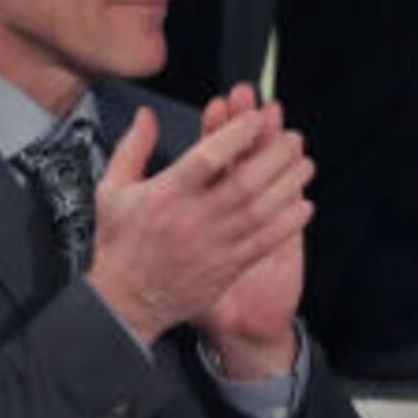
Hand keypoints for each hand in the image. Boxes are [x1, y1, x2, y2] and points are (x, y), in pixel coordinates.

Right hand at [83, 101, 310, 338]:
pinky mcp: (228, 268)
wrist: (125, 301)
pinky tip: (303, 206)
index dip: (236, 134)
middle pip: (244, 182)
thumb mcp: (112, 189)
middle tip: (293, 138)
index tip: (256, 118)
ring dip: (288, 185)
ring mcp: (214, 245)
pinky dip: (287, 224)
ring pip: (261, 211)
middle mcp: (193, 218)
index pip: (207, 158)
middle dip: (274, 156)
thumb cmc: (120, 244)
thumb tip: (146, 115)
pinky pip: (264, 243)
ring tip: (304, 165)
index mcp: (166, 195)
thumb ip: (133, 147)